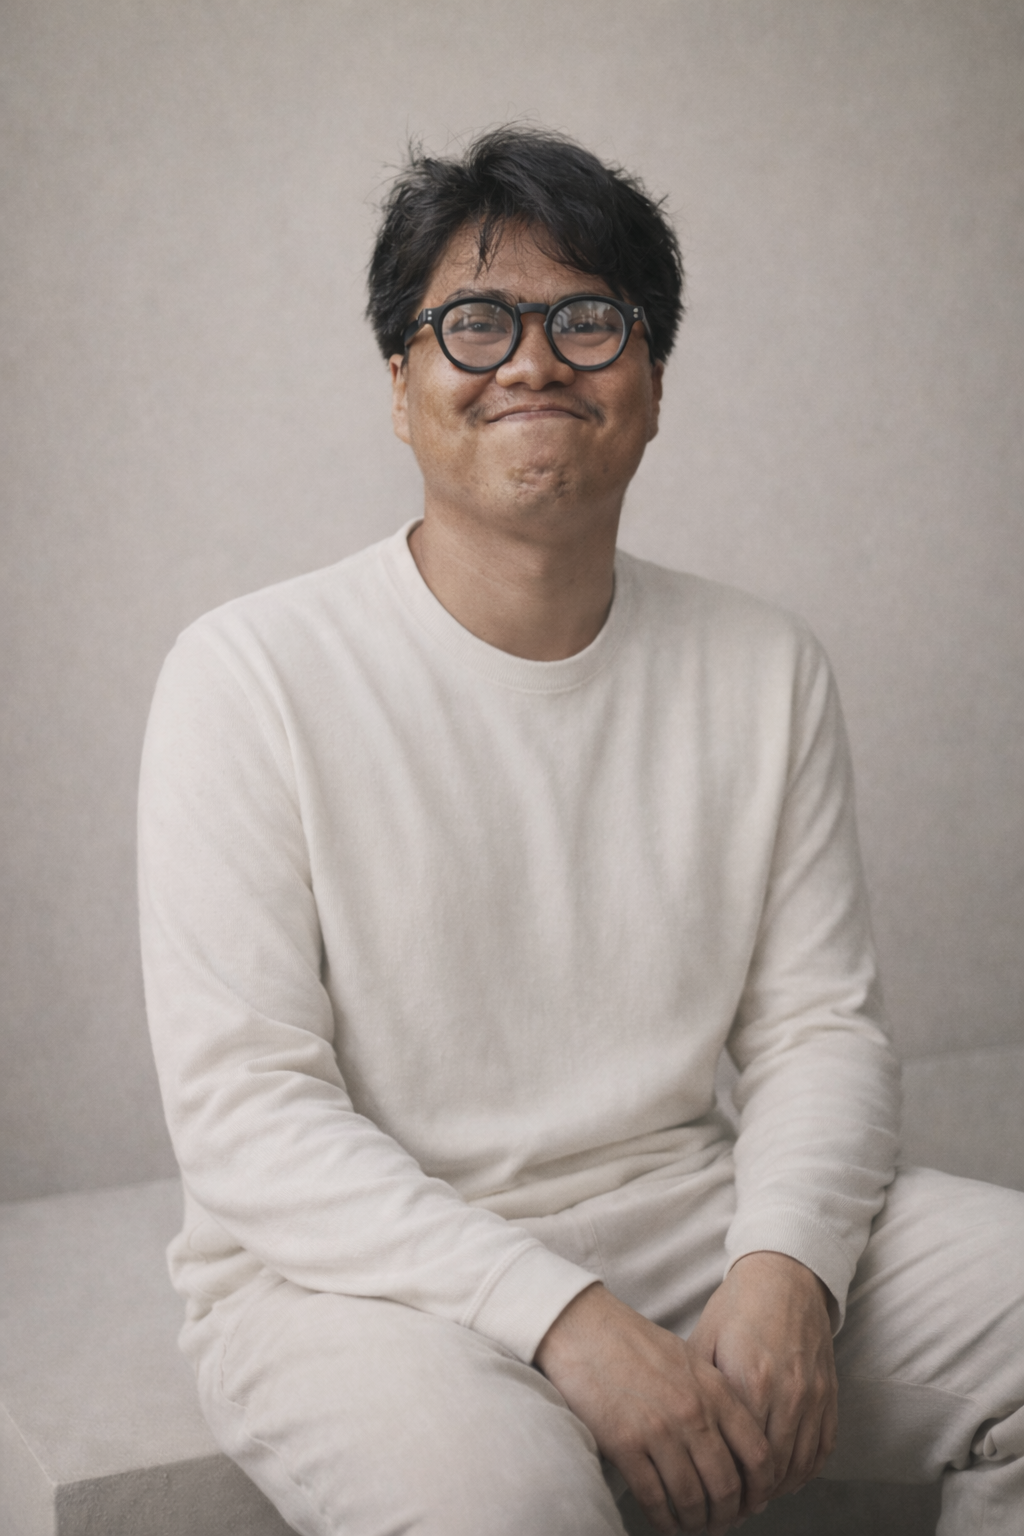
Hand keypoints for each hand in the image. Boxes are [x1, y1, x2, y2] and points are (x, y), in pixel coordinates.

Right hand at [534, 1284, 772, 1533]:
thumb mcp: (689, 1361)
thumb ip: (715, 1399)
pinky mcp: (625, 1444)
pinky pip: (654, 1498)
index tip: (751, 1503)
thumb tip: (736, 1449)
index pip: (759, 1454)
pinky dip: (663, 1520)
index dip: (760, 1489)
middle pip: (727, 1486)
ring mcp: (659, 1430)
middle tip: (719, 1524)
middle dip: (727, 1515)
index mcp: (715, 1390)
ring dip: (696, 1523)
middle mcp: (694, 1413)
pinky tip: (665, 1522)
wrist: (583, 1327)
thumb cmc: (634, 1343)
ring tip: (692, 1527)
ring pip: (692, 1499)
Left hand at [688, 1252, 837, 1500]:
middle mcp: (788, 1394)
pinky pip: (821, 1450)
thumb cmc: (738, 1306)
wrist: (785, 1276)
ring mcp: (814, 1396)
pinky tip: (783, 1480)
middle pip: (772, 1469)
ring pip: (798, 1466)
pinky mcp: (830, 1395)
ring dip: (776, 1490)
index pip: (741, 1455)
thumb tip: (677, 1430)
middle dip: (749, 1497)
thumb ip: (699, 1388)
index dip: (725, 1483)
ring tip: (751, 1501)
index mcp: (751, 1380)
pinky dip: (803, 1472)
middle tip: (728, 1511)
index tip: (708, 1496)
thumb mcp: (705, 1340)